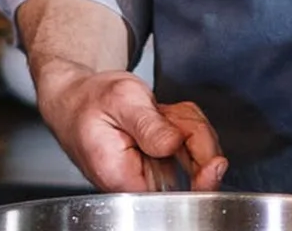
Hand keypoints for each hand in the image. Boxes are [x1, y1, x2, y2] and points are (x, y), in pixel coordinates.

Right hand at [34, 59, 228, 191]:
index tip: (215, 162)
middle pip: (194, 170)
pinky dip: (184, 122)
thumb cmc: (90, 101)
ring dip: (188, 124)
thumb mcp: (120, 100)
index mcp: (125, 179)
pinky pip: (190, 144)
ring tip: (158, 110)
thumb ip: (149, 125)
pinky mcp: (160, 162)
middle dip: (195, 133)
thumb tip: (175, 145)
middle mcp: (141, 184)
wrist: (76, 99)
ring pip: (197, 153)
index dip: (201, 176)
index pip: (175, 192)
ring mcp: (153, 174)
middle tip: (169, 112)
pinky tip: (164, 114)